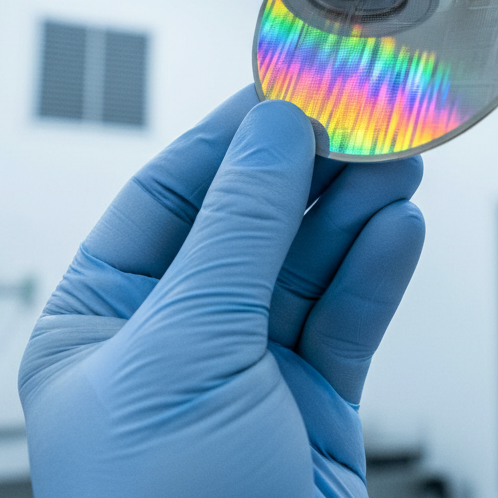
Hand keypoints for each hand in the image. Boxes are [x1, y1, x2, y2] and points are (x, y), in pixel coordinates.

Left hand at [19, 87, 424, 497]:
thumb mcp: (188, 348)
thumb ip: (238, 228)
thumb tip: (275, 127)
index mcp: (98, 323)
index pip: (166, 198)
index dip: (228, 139)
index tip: (287, 90)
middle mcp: (169, 341)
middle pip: (247, 225)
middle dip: (306, 173)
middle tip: (363, 119)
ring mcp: (244, 374)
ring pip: (306, 267)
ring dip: (352, 212)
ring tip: (398, 162)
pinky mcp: (311, 408)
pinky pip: (345, 320)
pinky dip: (375, 271)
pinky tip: (399, 226)